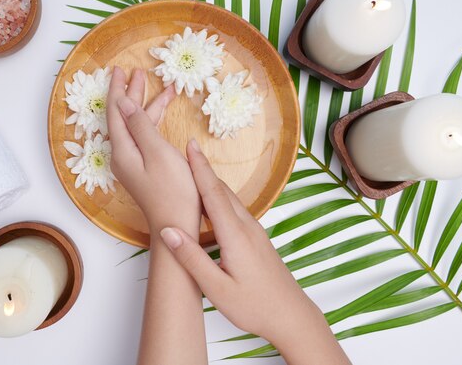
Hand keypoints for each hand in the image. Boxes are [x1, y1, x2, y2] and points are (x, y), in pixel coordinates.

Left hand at [106, 67, 201, 235]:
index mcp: (122, 151)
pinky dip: (153, 123)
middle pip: (124, 118)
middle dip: (132, 94)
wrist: (177, 225)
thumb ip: (140, 126)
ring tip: (161, 87)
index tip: (120, 70)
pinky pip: (145, 138)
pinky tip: (163, 113)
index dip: (118, 90)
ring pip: (137, 127)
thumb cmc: (173, 190)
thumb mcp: (157, 153)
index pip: (115, 113)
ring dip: (147, 107)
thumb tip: (122, 104)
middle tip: (137, 72)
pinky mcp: (145, 168)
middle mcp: (123, 156)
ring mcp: (133, 163)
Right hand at [159, 140, 350, 363]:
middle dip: (203, 169)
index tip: (190, 145)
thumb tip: (168, 231)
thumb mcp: (217, 288)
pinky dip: (219, 198)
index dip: (199, 168)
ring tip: (194, 171)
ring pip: (230, 199)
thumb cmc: (255, 307)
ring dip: (211, 182)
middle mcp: (247, 227)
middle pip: (221, 190)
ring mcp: (255, 232)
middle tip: (186, 151)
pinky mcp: (257, 239)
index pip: (213, 193)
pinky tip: (211, 204)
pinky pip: (235, 210)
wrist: (292, 316)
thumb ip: (192, 259)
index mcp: (236, 236)